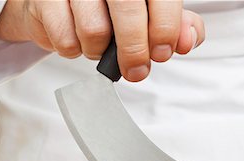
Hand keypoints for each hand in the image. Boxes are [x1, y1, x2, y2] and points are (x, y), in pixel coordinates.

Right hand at [0, 0, 204, 81]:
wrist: (57, 3)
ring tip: (99, 45)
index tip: (162, 52)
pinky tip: (76, 39)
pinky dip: (74, 50)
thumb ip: (176, 26)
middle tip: (136, 70)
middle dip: (135, 52)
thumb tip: (186, 40)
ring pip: (94, 31)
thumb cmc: (109, 10)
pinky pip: (65, 39)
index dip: (165, 30)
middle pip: (128, 13)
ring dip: (99, 51)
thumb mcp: (150, 15)